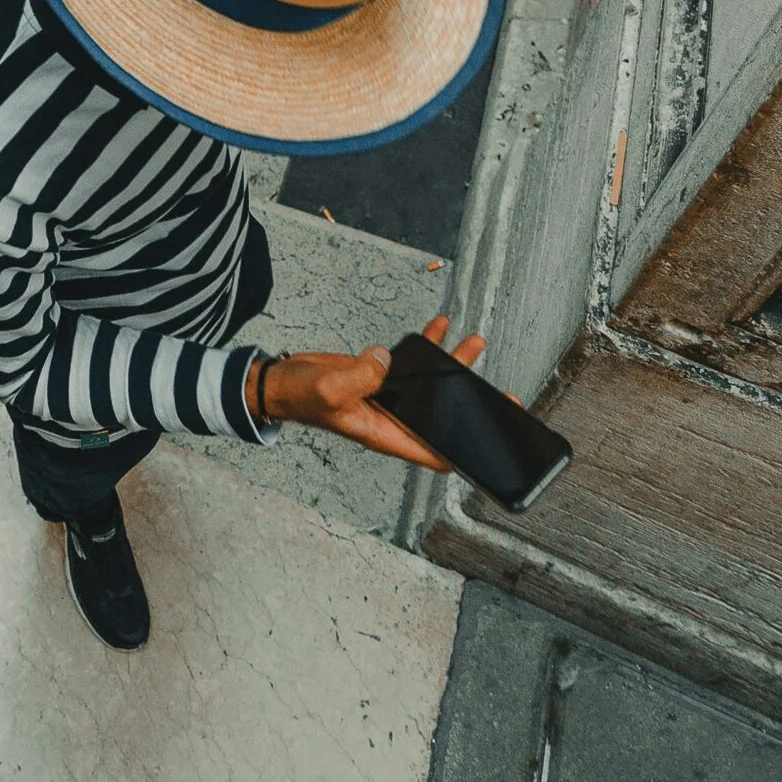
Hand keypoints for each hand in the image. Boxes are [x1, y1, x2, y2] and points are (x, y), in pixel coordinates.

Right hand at [245, 316, 487, 470]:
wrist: (281, 381)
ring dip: (451, 363)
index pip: (433, 452)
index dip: (462, 454)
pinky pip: (410, 363)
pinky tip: (439, 327)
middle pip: (440, 414)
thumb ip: (361, 376)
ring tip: (473, 340)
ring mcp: (387, 396)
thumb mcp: (331, 390)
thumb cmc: (301, 396)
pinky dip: (427, 346)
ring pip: (430, 384)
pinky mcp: (379, 375)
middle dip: (469, 401)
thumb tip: (387, 358)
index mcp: (385, 434)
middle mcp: (392, 418)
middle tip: (500, 390)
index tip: (488, 445)